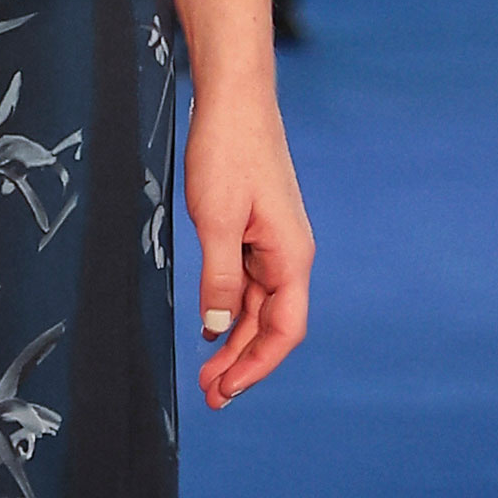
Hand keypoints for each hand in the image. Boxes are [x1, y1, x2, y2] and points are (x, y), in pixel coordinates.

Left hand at [186, 80, 312, 408]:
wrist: (233, 100)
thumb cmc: (228, 151)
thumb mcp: (216, 220)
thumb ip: (219, 277)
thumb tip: (217, 327)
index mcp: (290, 256)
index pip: (284, 330)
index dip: (257, 365)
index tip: (227, 389)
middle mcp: (287, 256)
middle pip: (271, 326)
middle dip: (242, 364)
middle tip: (210, 397)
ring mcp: (271, 245)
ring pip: (257, 309)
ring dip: (234, 343)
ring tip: (207, 374)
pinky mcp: (253, 233)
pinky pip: (246, 285)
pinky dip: (229, 311)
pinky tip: (211, 329)